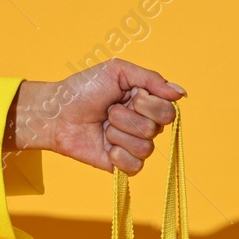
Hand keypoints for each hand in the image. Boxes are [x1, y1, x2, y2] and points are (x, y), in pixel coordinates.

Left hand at [6, 58, 185, 173]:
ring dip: (117, 134)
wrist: (57, 114)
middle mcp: (145, 125)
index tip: (127, 96)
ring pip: (144, 148)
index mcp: (147, 103)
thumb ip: (152, 79)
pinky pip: (136, 166)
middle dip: (127, 118)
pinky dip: (118, 156)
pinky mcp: (123, 165)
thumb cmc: (83, 89)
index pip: (168, 112)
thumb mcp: (117, 71)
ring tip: (103, 127)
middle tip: (109, 111)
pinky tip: (105, 147)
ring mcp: (134, 146)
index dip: (147, 105)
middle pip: (155, 130)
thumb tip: (182, 94)